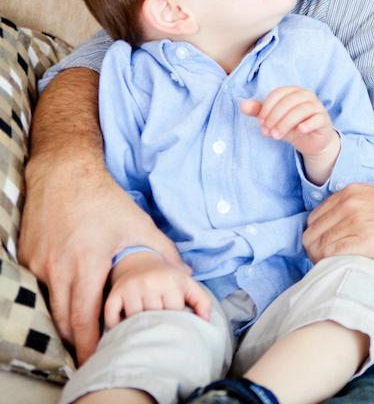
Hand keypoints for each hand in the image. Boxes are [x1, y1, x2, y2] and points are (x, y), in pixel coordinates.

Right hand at [19, 159, 183, 361]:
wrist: (63, 174)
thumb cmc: (104, 200)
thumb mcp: (139, 224)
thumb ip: (163, 252)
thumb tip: (187, 274)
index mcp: (88, 265)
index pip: (84, 319)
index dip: (90, 343)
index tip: (98, 357)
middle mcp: (59, 269)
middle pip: (64, 321)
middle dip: (77, 341)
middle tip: (94, 352)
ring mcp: (40, 265)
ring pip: (51, 306)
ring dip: (65, 322)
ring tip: (84, 333)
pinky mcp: (28, 258)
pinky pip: (40, 288)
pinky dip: (54, 299)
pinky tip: (70, 300)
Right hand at [104, 252, 209, 328]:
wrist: (140, 260)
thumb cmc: (168, 279)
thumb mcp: (188, 284)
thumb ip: (202, 301)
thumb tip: (205, 323)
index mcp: (172, 281)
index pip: (175, 312)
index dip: (175, 320)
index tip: (174, 323)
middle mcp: (151, 283)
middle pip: (155, 317)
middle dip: (157, 325)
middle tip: (158, 329)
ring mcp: (131, 288)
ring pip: (135, 320)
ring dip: (137, 327)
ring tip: (143, 328)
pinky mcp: (114, 294)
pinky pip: (112, 317)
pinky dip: (116, 326)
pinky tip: (123, 328)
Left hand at [240, 87, 337, 157]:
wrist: (311, 141)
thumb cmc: (291, 126)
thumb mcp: (273, 119)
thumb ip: (259, 111)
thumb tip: (242, 105)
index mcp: (293, 91)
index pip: (277, 94)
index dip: (266, 108)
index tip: (261, 123)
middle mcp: (306, 95)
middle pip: (288, 102)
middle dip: (274, 117)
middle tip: (267, 132)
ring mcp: (317, 106)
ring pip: (301, 110)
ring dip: (286, 123)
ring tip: (276, 136)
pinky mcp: (324, 119)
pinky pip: (317, 118)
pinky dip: (307, 124)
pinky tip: (299, 131)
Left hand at [303, 185, 373, 266]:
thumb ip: (356, 210)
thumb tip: (338, 231)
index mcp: (351, 192)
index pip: (314, 219)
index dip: (318, 238)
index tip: (329, 251)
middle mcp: (349, 203)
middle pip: (311, 235)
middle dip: (316, 253)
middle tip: (333, 266)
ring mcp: (356, 222)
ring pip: (318, 248)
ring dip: (324, 264)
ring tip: (341, 271)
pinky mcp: (365, 243)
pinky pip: (330, 258)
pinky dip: (333, 268)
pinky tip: (348, 272)